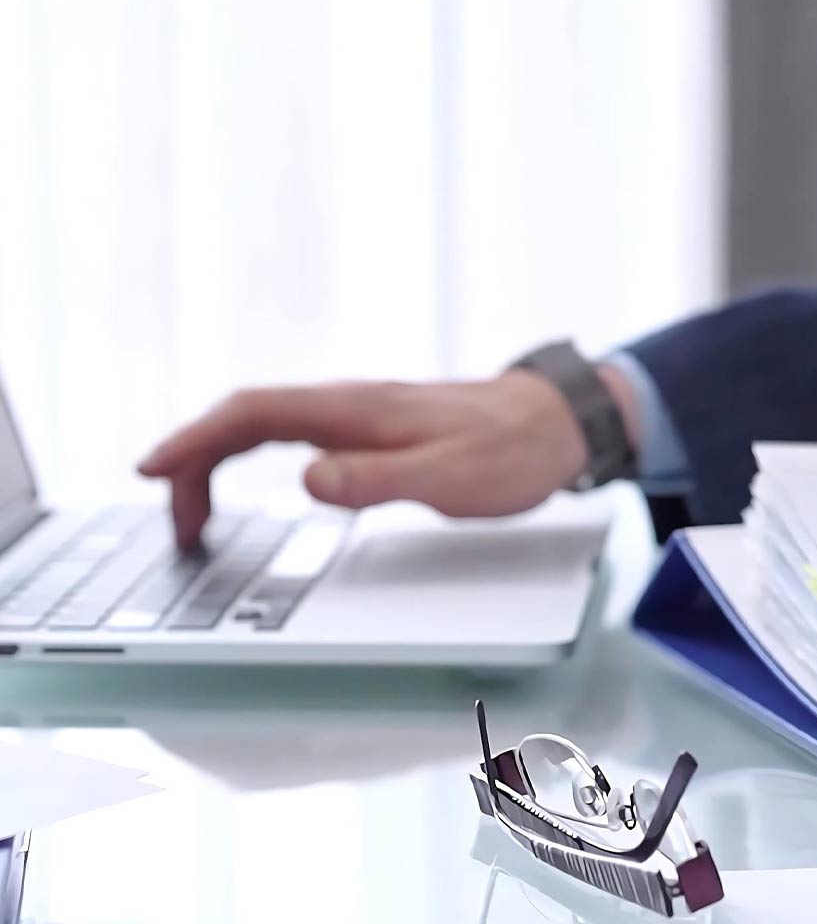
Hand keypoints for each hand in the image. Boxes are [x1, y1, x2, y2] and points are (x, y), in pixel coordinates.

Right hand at [138, 368, 638, 549]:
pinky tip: (245, 484)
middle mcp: (349, 403)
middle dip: (192, 461)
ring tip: (192, 513)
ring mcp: (358, 413)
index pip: (252, 414)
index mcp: (357, 410)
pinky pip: (290, 435)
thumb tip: (308, 479)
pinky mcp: (370, 428)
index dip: (195, 440)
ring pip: (264, 425)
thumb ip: (378, 479)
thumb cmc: (512, 451)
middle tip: (172, 520)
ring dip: (215, 461)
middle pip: (244, 418)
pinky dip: (249, 457)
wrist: (556, 423)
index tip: (153, 470)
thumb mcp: (450, 477)